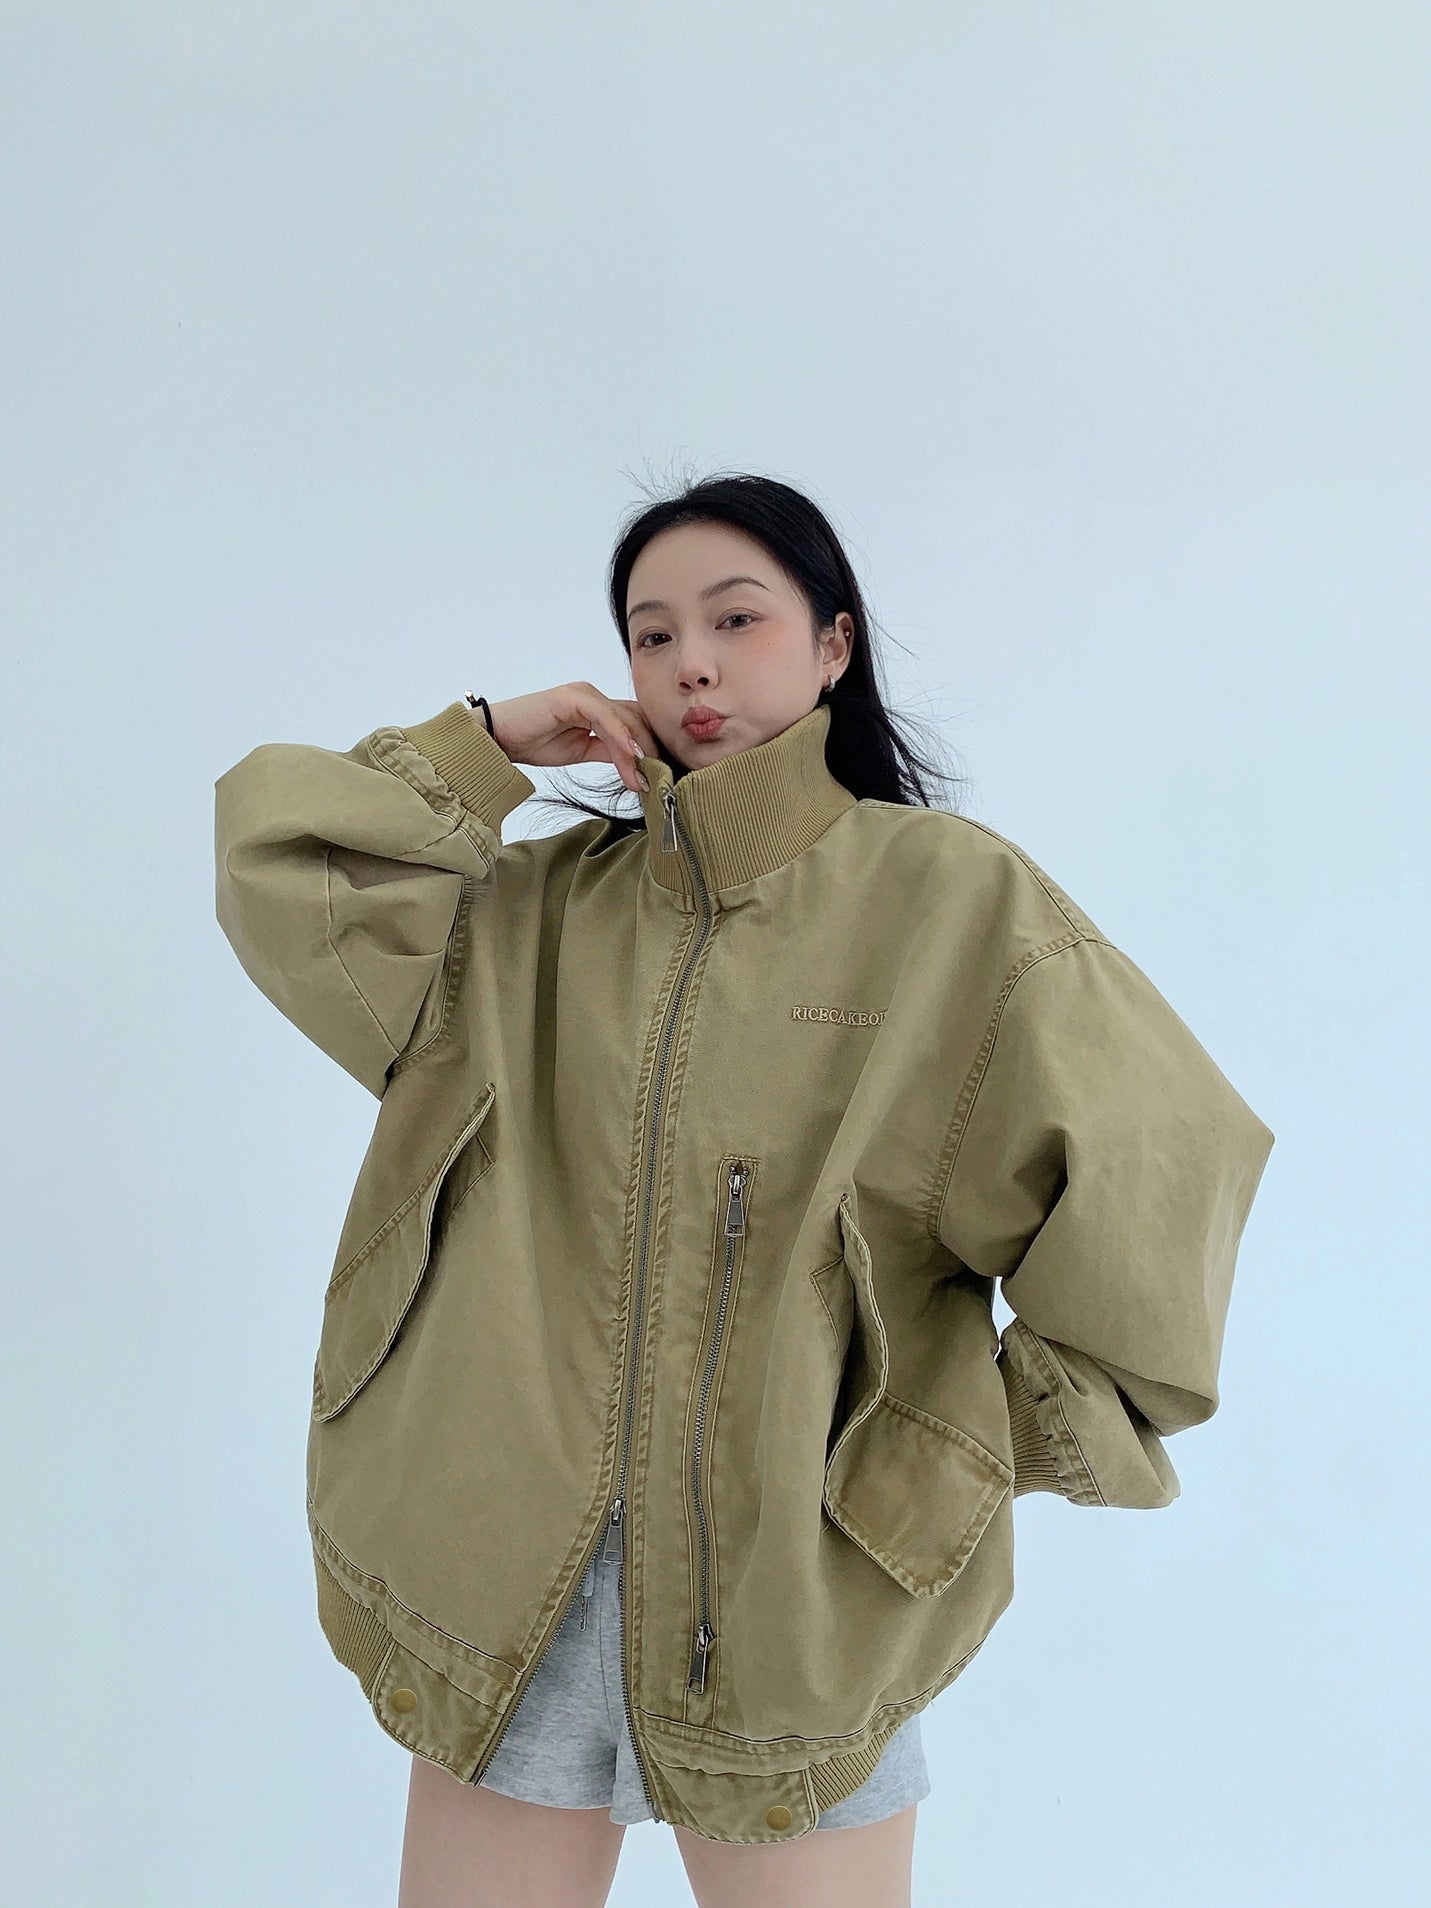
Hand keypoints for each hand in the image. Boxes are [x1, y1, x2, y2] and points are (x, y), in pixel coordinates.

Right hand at [484, 684, 659, 793]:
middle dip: (650, 750)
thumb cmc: (533, 742)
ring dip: (637, 751)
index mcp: (596, 707)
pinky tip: (630, 757)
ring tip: (644, 777)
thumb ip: (606, 751)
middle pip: (636, 719)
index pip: (634, 722)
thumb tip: (635, 762)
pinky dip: (620, 738)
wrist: (499, 738)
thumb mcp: (580, 751)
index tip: (658, 775)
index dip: (649, 747)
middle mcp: (593, 696)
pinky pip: (605, 717)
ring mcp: (584, 694)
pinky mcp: (572, 697)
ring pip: (624, 720)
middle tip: (657, 780)